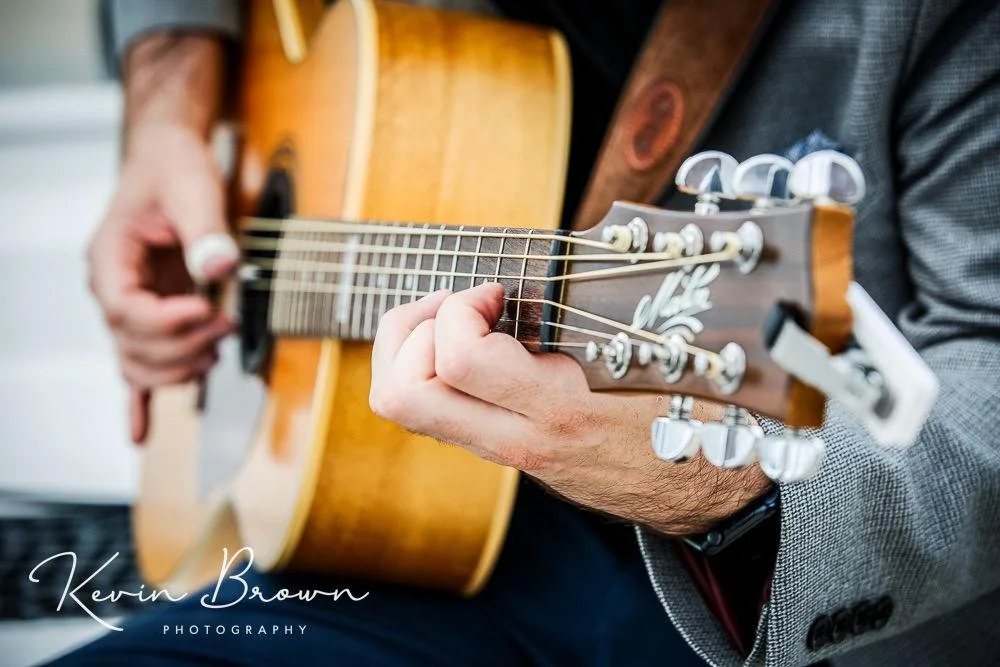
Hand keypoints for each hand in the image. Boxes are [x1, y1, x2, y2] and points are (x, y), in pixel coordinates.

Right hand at [88, 34, 234, 442]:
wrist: (169, 159)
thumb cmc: (174, 169)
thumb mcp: (194, 188)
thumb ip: (206, 229)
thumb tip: (221, 266)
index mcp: (110, 259)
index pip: (126, 312)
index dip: (169, 321)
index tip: (209, 308)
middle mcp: (112, 289)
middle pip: (132, 345)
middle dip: (184, 344)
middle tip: (226, 324)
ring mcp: (129, 306)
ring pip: (137, 364)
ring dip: (177, 368)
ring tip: (216, 352)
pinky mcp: (151, 315)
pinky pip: (136, 367)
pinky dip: (138, 403)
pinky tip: (140, 435)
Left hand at [370, 284, 771, 533]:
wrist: (703, 495)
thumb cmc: (697, 417)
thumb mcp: (668, 358)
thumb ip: (614, 311)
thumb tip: (574, 252)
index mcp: (559, 411)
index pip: (460, 359)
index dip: (461, 306)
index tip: (496, 291)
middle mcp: (516, 439)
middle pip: (399, 396)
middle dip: (408, 329)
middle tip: (456, 304)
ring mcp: (503, 451)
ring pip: (402, 408)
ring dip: (410, 349)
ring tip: (457, 320)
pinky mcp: (502, 451)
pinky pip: (432, 410)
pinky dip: (430, 366)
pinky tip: (476, 345)